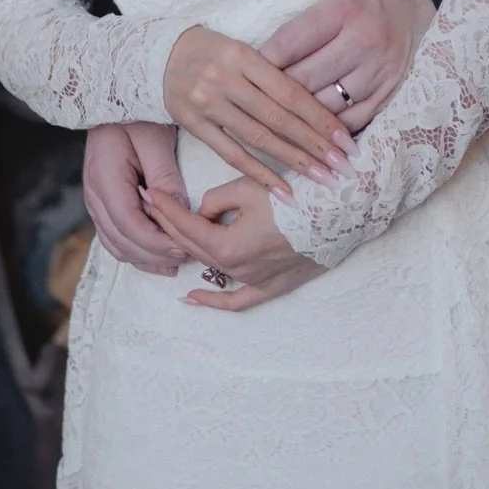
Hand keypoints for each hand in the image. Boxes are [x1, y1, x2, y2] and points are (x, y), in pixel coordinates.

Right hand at [83, 123, 192, 275]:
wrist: (113, 96)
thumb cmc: (136, 112)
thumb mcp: (155, 137)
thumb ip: (165, 175)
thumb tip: (179, 211)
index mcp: (105, 177)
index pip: (128, 223)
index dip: (156, 242)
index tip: (184, 248)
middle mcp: (93, 192)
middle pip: (121, 240)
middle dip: (154, 255)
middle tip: (187, 257)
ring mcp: (94, 199)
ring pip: (115, 243)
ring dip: (145, 257)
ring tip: (176, 262)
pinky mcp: (102, 200)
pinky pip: (114, 235)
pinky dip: (135, 249)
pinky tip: (158, 254)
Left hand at [144, 177, 325, 311]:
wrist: (340, 214)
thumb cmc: (296, 197)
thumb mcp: (250, 187)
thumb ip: (216, 200)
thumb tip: (202, 211)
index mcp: (228, 246)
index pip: (186, 225)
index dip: (165, 207)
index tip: (149, 193)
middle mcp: (237, 269)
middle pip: (193, 246)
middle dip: (168, 223)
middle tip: (152, 203)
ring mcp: (254, 281)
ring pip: (210, 266)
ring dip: (188, 248)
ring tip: (169, 231)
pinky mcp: (271, 286)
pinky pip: (237, 301)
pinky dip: (213, 302)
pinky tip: (192, 299)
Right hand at [163, 25, 355, 197]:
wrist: (159, 56)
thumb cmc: (213, 52)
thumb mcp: (242, 50)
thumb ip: (273, 75)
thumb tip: (319, 107)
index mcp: (244, 55)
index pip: (291, 92)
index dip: (321, 117)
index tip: (346, 139)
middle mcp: (225, 79)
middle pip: (279, 118)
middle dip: (315, 144)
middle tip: (343, 165)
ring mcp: (207, 103)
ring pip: (258, 138)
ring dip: (294, 162)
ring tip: (322, 178)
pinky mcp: (192, 124)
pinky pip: (231, 154)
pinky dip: (260, 173)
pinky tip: (284, 190)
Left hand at [260, 0, 435, 131]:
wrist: (420, 12)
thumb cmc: (367, 3)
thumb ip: (304, 28)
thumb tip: (262, 61)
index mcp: (344, 11)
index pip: (289, 43)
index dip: (262, 62)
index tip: (242, 74)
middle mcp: (362, 43)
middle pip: (303, 80)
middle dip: (272, 94)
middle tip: (251, 103)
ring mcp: (377, 73)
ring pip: (323, 107)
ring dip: (297, 117)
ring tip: (274, 121)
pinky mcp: (388, 95)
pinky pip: (349, 122)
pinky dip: (327, 129)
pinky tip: (310, 132)